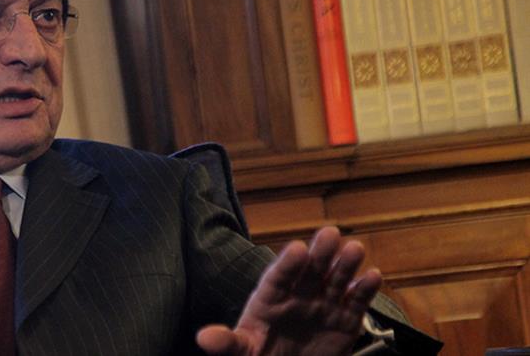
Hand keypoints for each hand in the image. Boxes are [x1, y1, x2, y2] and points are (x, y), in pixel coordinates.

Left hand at [196, 226, 381, 355]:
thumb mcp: (241, 352)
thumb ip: (227, 343)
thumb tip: (205, 338)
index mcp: (269, 299)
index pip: (278, 278)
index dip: (287, 264)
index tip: (296, 249)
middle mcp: (298, 295)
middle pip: (309, 271)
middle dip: (319, 252)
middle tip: (330, 233)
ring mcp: (323, 305)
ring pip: (335, 280)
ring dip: (345, 264)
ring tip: (354, 249)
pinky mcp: (345, 320)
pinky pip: (356, 302)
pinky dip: (365, 289)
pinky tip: (372, 276)